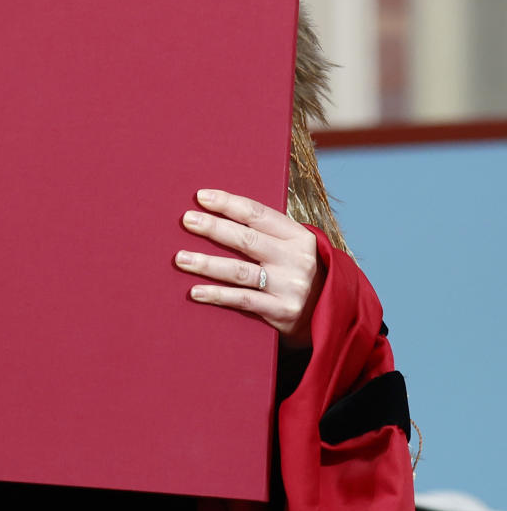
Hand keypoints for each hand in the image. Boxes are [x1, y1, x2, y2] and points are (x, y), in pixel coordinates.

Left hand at [174, 189, 321, 347]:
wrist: (329, 313)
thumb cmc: (296, 270)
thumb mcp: (291, 246)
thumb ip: (264, 231)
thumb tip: (216, 212)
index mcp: (298, 236)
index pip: (257, 214)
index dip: (228, 203)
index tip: (201, 197)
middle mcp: (296, 259)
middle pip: (246, 239)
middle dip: (213, 228)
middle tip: (186, 220)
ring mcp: (289, 287)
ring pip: (240, 271)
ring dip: (207, 263)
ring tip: (181, 258)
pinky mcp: (281, 312)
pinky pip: (243, 300)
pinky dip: (217, 295)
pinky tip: (195, 291)